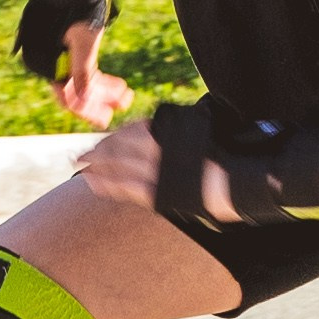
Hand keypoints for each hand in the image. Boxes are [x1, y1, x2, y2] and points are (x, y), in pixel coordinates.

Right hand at [53, 21, 134, 130]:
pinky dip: (100, 78)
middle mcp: (49, 62)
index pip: (66, 97)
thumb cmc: (78, 9)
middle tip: (122, 106)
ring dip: (105, 90)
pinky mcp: (70, 49)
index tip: (105, 119)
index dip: (87, 111)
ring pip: (83, 81)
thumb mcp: (85, 42)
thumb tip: (81, 100)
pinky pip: (85, 71)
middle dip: (101, 100)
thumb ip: (82, 71)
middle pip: (76, 91)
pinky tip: (119, 84)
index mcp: (45, 62)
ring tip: (126, 95)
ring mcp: (59, 55)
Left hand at [74, 110, 231, 221]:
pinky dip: (107, 185)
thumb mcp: (201, 128)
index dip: (112, 137)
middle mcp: (158, 149)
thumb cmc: (226, 155)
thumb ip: (178, 127)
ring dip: (96, 167)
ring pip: (117, 166)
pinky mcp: (159, 194)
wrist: (239, 181)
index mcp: (168, 133)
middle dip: (97, 152)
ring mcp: (157, 172)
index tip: (101, 140)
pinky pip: (126, 188)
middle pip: (119, 148)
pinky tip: (93, 183)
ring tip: (80, 168)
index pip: (132, 131)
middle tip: (80, 155)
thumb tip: (162, 125)